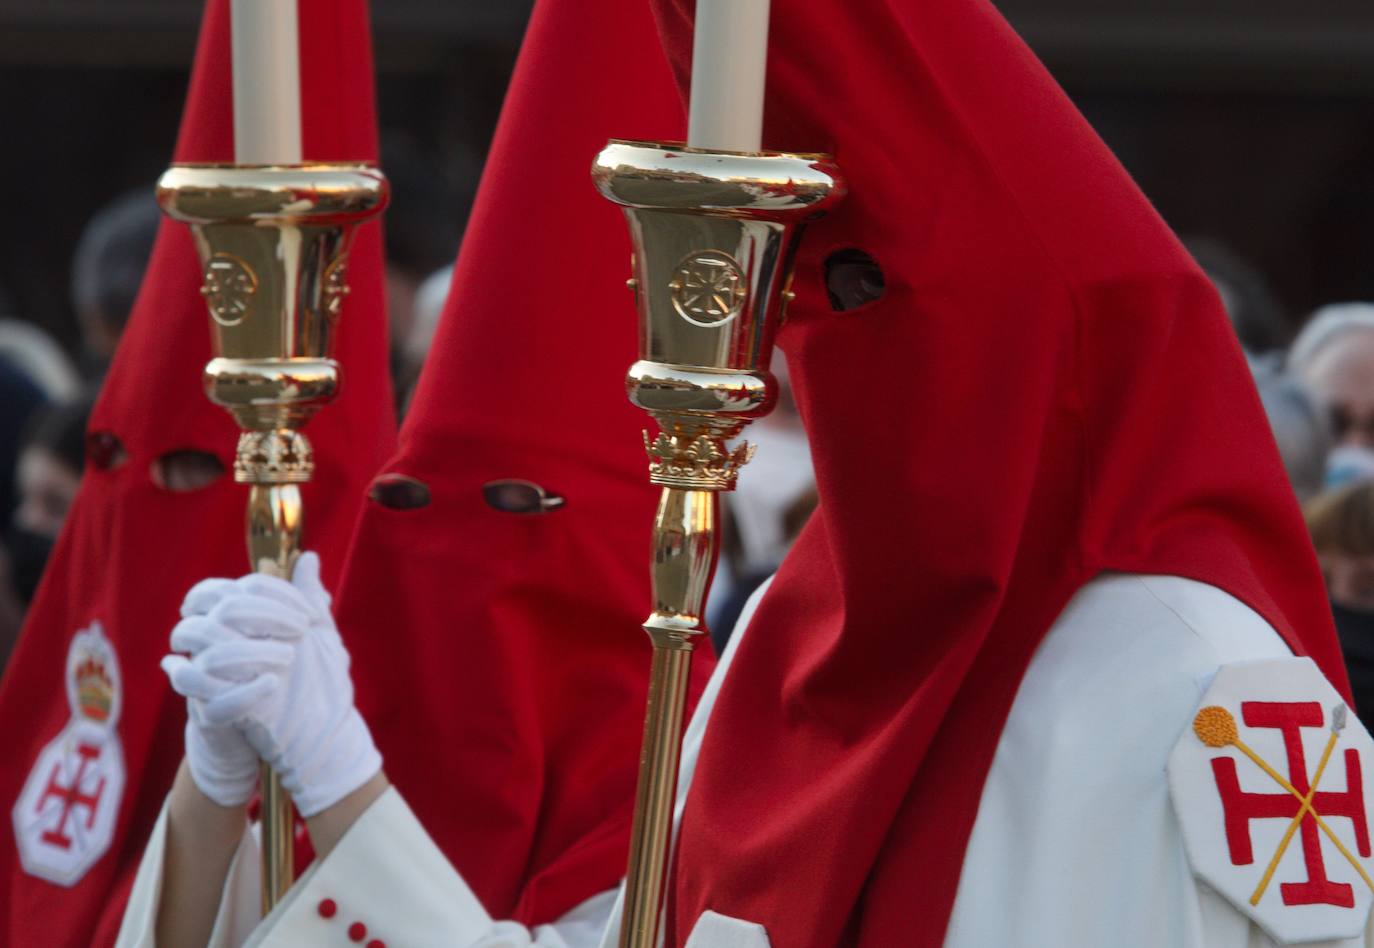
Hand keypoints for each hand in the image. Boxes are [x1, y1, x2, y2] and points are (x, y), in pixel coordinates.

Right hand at [162, 552, 381, 815]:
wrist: (291, 738)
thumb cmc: (297, 681)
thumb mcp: (310, 639)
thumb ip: (308, 601)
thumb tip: (310, 558)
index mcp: (230, 626)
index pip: (230, 589)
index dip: (270, 593)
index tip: (307, 612)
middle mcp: (211, 649)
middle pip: (218, 614)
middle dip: (263, 615)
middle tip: (302, 629)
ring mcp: (207, 682)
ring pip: (206, 656)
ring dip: (250, 652)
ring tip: (289, 659)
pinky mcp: (211, 717)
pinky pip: (214, 703)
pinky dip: (242, 693)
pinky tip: (272, 684)